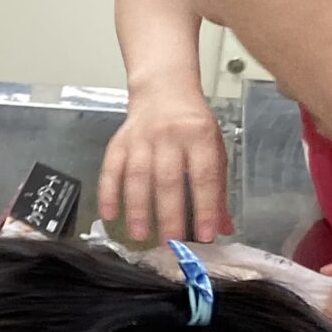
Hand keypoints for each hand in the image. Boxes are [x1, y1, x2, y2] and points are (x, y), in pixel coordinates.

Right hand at [97, 90, 232, 243]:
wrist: (163, 89)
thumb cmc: (192, 123)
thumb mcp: (213, 148)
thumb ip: (217, 188)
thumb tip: (222, 227)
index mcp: (199, 136)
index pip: (203, 176)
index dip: (205, 207)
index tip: (204, 235)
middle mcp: (169, 135)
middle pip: (168, 179)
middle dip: (169, 213)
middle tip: (170, 242)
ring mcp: (141, 138)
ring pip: (137, 177)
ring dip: (138, 208)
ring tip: (140, 235)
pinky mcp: (118, 142)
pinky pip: (110, 170)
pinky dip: (108, 193)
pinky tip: (110, 215)